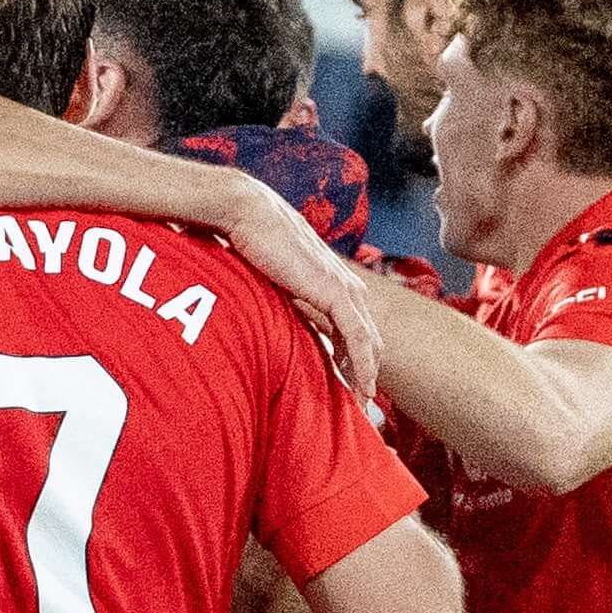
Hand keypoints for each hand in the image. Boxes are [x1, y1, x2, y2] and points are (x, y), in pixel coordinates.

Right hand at [218, 173, 380, 401]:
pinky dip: (362, 364)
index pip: (349, 323)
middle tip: (358, 400)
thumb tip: (255, 316)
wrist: (245, 210)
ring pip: (366, 338)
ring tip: (362, 401)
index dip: (350, 354)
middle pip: (364, 333)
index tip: (344, 384)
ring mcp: (341, 285)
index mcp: (326, 278)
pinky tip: (362, 386)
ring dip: (366, 372)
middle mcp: (341, 282)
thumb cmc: (245, 237)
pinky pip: (357, 336)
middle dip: (363, 368)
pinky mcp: (334, 292)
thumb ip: (273, 295)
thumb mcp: (263, 276)